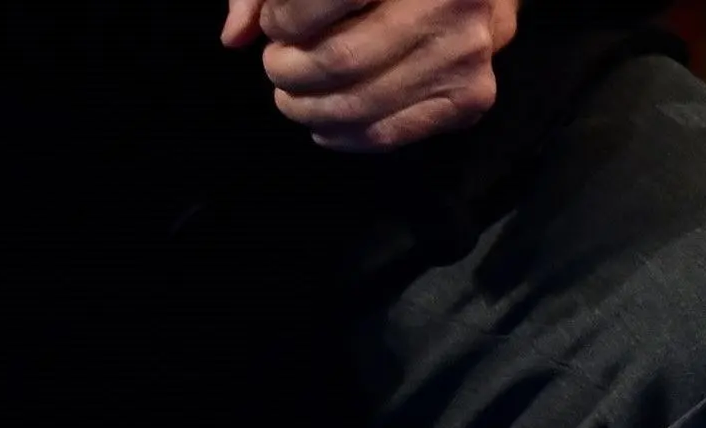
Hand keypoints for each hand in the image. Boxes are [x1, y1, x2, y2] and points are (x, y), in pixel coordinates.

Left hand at [222, 0, 520, 152]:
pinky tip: (323, 124)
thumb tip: (235, 36)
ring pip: (361, 102)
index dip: (283, 22)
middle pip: (340, 59)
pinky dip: (344, 136)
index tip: (277, 26)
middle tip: (278, 66)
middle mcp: (449, 4)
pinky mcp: (470, 96)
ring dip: (309, 107)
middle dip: (290, 71)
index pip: (322, 2)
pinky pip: (391, 132)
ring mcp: (464, 55)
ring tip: (293, 94)